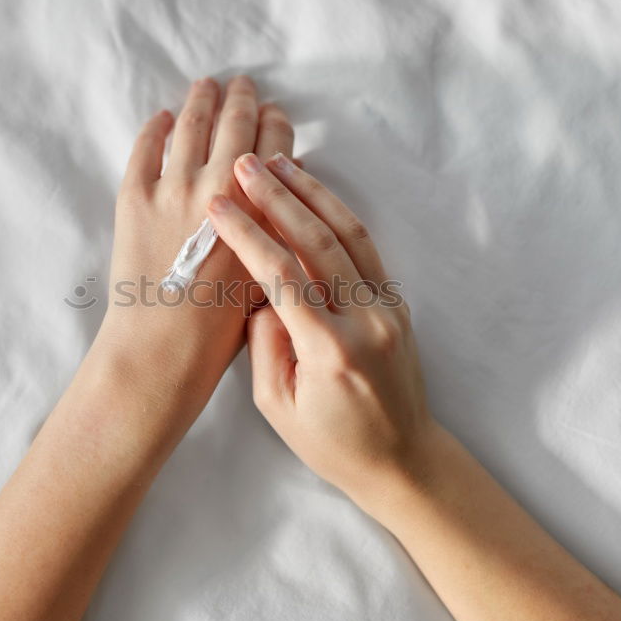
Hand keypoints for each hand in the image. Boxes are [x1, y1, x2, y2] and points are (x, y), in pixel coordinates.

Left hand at [96, 76, 291, 388]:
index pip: (274, 142)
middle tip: (243, 84)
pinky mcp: (133, 197)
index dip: (275, 122)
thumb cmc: (223, 326)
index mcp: (259, 205)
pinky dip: (155, 128)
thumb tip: (280, 194)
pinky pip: (145, 149)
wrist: (163, 347)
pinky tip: (163, 118)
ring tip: (206, 86)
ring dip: (201, 100)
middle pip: (234, 123)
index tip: (273, 111)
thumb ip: (278, 229)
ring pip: (191, 126)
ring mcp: (172, 186)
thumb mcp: (269, 273)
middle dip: (242, 98)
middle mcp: (218, 183)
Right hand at [207, 154, 620, 620]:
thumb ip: (265, 346)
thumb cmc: (333, 443)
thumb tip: (261, 295)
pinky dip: (338, 214)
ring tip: (278, 162)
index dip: (247, 234)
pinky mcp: (396, 303)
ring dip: (312, 193)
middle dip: (278, 197)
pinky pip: (366, 248)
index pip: (282, 275)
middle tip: (245, 164)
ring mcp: (388, 308)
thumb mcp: (279, 407)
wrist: (403, 458)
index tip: (217, 207)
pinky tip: (313, 192)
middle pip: (318, 241)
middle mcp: (366, 320)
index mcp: (331, 350)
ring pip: (349, 234)